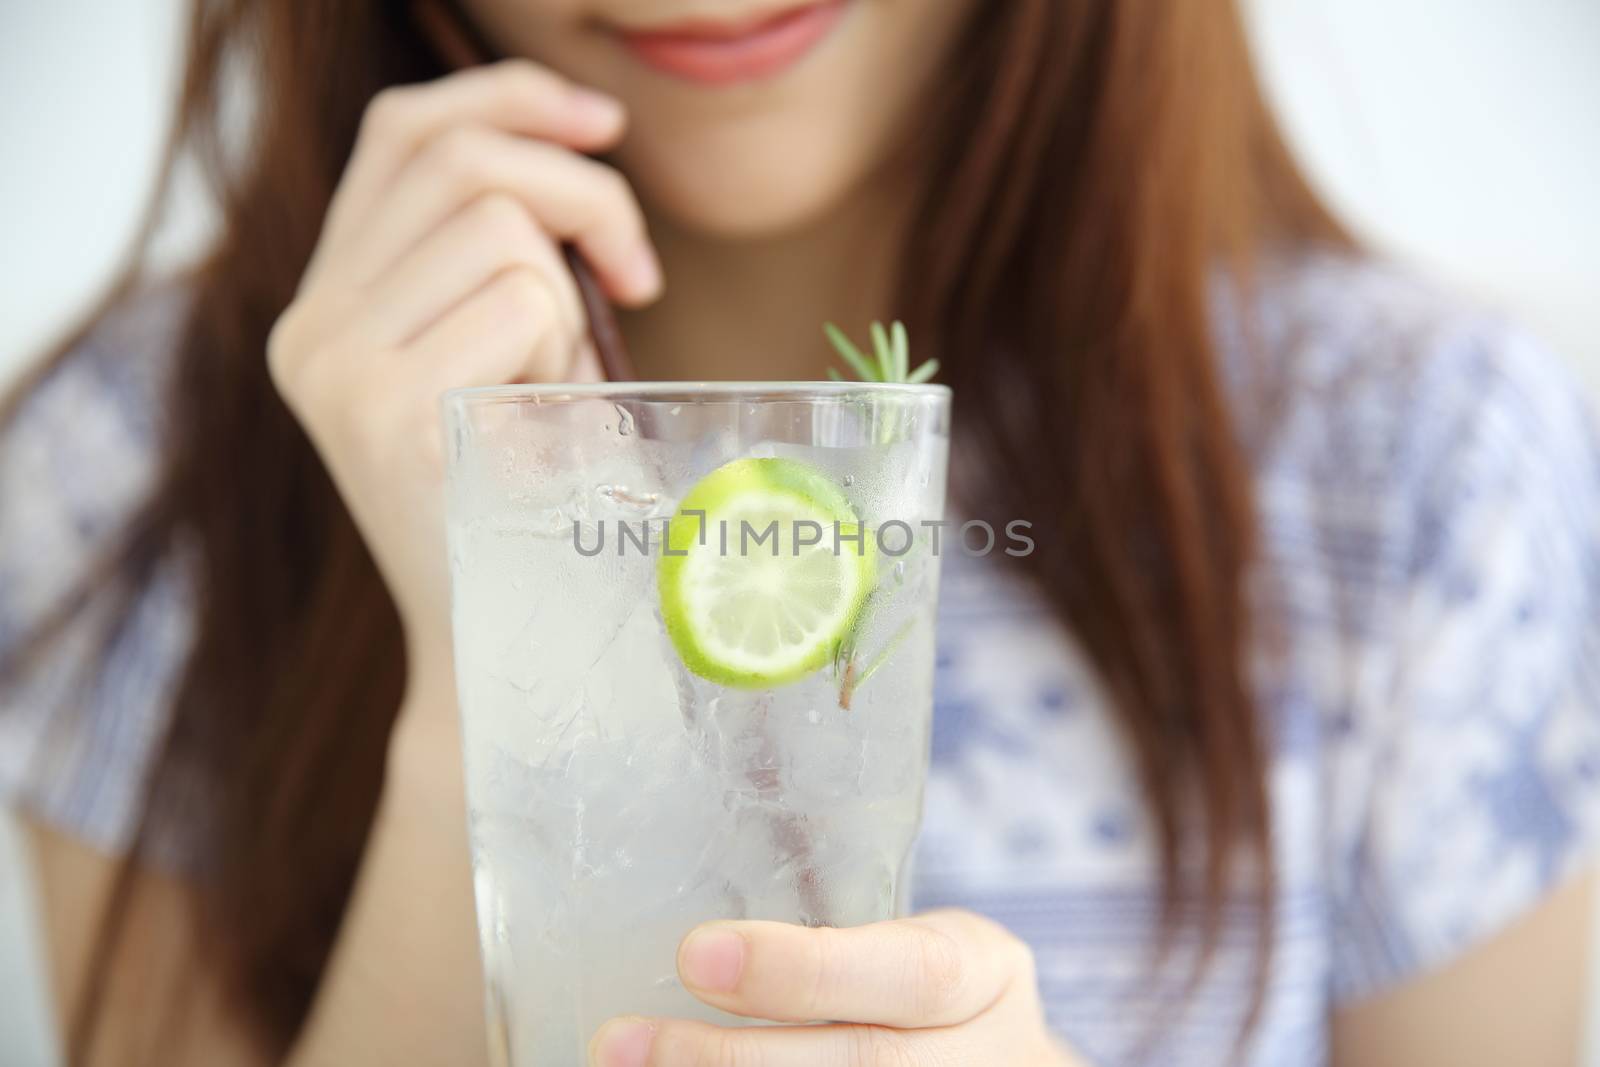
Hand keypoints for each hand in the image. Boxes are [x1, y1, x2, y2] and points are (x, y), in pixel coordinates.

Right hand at [266, 59, 661, 688]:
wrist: (494, 641)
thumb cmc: (527, 497)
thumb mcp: (505, 358)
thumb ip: (500, 255)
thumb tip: (579, 133)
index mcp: (325, 304)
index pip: (403, 132)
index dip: (510, 101)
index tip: (602, 128)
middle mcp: (308, 326)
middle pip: (459, 157)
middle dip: (580, 193)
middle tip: (637, 274)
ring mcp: (336, 366)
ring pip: (500, 230)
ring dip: (568, 303)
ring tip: (556, 393)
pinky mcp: (385, 408)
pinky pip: (518, 297)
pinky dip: (565, 348)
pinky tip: (549, 426)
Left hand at [589, 910, 1079, 1065]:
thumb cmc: (933, 1004)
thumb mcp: (916, 949)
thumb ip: (836, 945)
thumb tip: (689, 939)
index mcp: (985, 978)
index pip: (911, 973)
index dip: (804, 970)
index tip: (695, 953)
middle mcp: (984, 1058)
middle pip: (864, 1066)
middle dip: (732, 1059)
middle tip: (623, 1041)